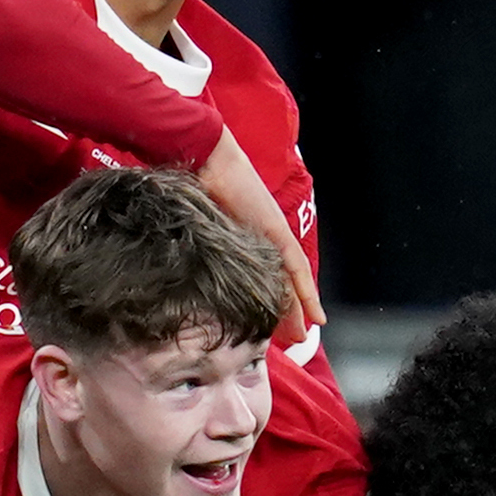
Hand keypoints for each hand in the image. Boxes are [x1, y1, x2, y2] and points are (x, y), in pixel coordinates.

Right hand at [198, 126, 322, 347]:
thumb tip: (180, 269)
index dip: (269, 299)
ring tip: (302, 336)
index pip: (263, 274)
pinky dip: (305, 292)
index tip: (271, 324)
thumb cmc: (192, 185)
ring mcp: (272, 233)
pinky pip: (295, 269)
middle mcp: (263, 236)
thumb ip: (202, 245)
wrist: (203, 156)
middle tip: (292, 339)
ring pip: (291, 281)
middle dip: (286, 313)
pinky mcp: (276, 231)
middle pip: (280, 282)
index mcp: (246, 235)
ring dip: (297, 310)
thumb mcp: (199, 225)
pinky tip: (315, 314)